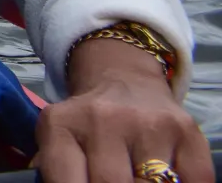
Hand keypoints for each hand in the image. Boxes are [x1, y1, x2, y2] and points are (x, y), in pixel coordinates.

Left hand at [37, 40, 208, 182]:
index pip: (65, 181)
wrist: (122, 79)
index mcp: (60, 124)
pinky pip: (192, 182)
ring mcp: (148, 124)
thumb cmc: (87, 123)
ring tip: (136, 179)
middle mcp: (103, 119)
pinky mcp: (186, 131)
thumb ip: (57, 168)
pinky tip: (166, 180)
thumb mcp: (59, 140)